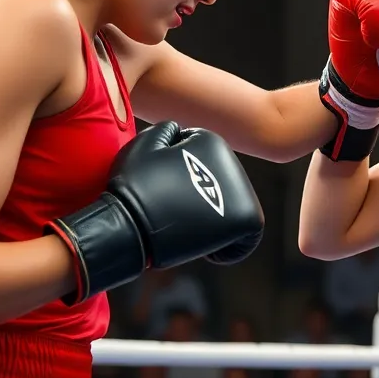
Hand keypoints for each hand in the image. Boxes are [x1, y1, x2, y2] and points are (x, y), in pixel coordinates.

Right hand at [47, 122, 264, 302]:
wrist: (131, 223)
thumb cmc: (133, 186)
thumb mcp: (144, 143)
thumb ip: (167, 131)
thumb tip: (182, 134)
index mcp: (212, 142)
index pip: (204, 165)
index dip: (183, 181)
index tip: (166, 193)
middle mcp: (234, 163)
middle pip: (222, 188)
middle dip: (204, 201)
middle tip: (176, 213)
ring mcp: (243, 192)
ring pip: (236, 211)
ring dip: (217, 222)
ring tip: (190, 229)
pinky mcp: (246, 219)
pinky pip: (247, 237)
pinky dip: (230, 246)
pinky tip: (207, 246)